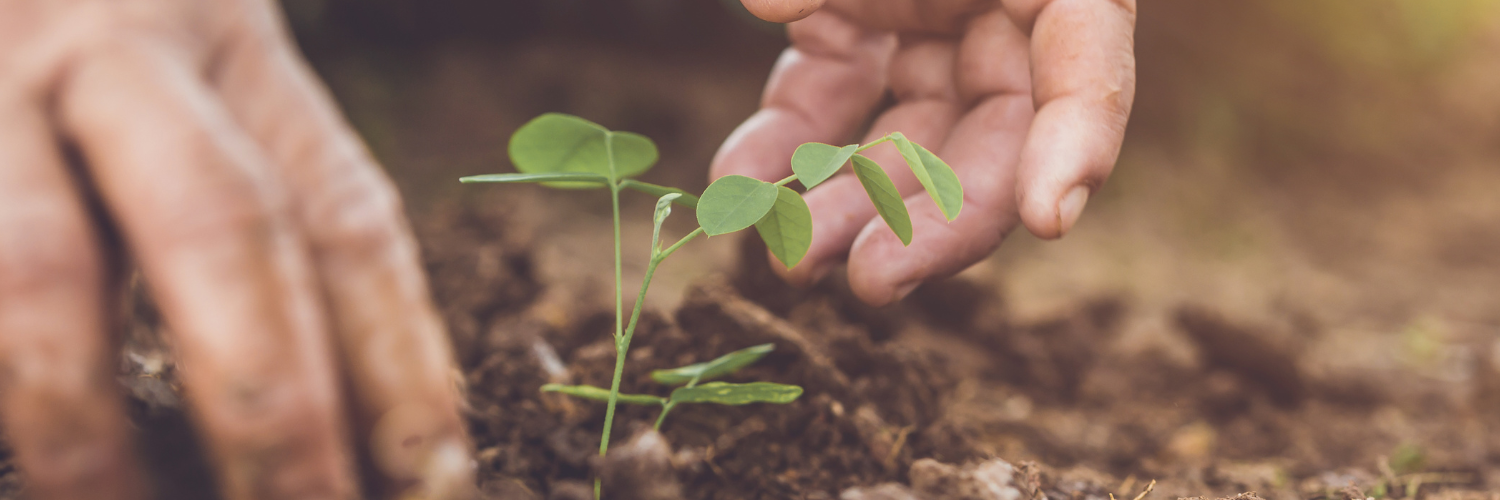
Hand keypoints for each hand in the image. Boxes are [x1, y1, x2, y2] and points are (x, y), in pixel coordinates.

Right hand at [0, 1, 466, 498]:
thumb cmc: (103, 55)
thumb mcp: (203, 92)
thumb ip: (259, 219)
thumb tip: (336, 421)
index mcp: (236, 54)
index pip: (345, 218)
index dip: (398, 364)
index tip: (433, 483)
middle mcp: (122, 60)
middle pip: (223, 226)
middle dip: (270, 400)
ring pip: (42, 270)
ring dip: (86, 428)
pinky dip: (2, 384)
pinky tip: (25, 462)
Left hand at [719, 0, 1136, 304]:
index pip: (1091, 71)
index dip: (1081, 146)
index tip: (1053, 217)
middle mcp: (1003, 14)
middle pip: (992, 141)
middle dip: (933, 221)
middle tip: (873, 284)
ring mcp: (928, 25)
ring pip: (903, 143)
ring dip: (848, 206)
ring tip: (790, 261)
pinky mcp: (855, 28)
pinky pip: (826, 103)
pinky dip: (783, 145)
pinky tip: (739, 180)